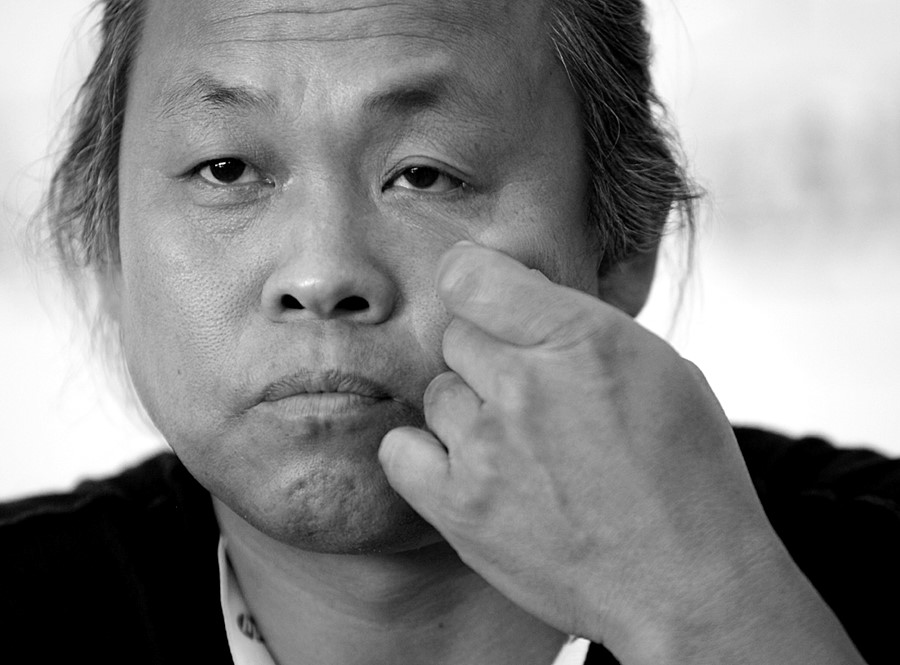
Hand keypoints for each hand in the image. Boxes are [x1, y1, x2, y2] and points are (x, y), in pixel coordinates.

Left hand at [379, 242, 865, 663]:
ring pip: (437, 392)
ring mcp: (487, 447)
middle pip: (457, 336)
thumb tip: (521, 298)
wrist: (686, 586)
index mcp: (582, 337)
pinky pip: (401, 451)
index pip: (471, 274)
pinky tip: (467, 468)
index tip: (482, 297)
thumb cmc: (685, 476)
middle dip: (489, 358)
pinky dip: (426, 455)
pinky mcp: (460, 507)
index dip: (472, 280)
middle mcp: (526, 384)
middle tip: (531, 399)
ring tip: (517, 448)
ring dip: (469, 412)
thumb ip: (581, 327)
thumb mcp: (660, 369)